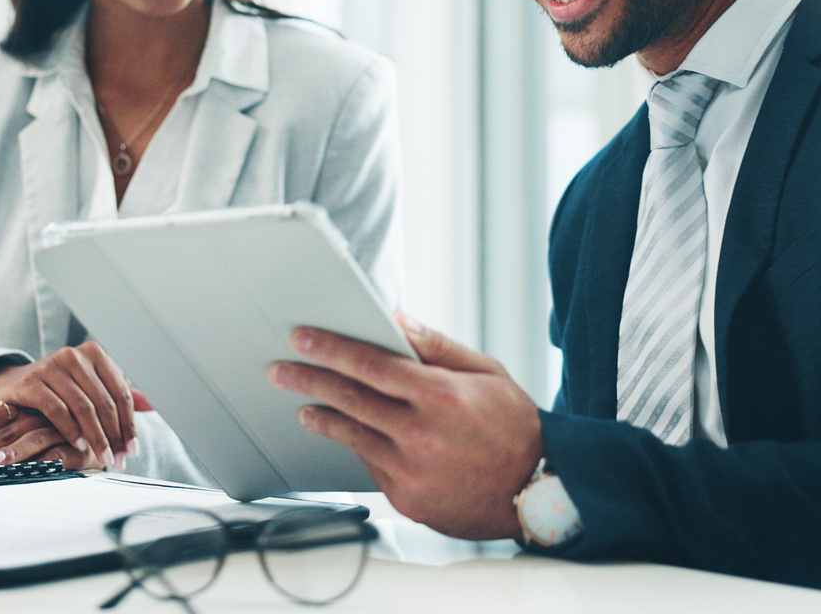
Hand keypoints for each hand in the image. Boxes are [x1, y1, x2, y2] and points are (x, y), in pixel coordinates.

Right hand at [0, 342, 138, 467]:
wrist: (11, 385)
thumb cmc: (57, 389)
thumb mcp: (88, 387)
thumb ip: (116, 394)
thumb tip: (152, 405)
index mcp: (95, 354)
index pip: (120, 393)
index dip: (129, 424)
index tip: (132, 450)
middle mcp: (75, 355)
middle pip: (104, 402)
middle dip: (114, 435)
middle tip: (118, 460)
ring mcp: (52, 366)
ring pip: (84, 407)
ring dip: (96, 437)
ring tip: (103, 457)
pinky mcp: (32, 381)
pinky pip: (57, 409)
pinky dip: (71, 430)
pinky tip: (79, 445)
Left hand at [0, 403, 92, 469]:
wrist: (101, 428)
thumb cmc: (57, 432)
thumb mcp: (25, 428)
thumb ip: (0, 435)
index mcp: (21, 408)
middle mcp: (38, 415)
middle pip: (6, 427)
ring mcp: (59, 428)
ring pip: (32, 437)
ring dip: (13, 452)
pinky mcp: (78, 446)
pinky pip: (60, 452)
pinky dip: (45, 461)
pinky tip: (33, 468)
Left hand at [268, 313, 542, 539]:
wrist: (539, 492)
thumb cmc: (516, 428)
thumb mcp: (486, 372)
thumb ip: (436, 346)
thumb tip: (397, 321)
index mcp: (440, 396)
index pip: (370, 365)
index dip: (330, 349)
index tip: (303, 338)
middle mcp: (421, 434)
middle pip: (349, 400)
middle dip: (308, 380)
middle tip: (281, 369)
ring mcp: (411, 471)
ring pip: (351, 436)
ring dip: (322, 417)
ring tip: (304, 405)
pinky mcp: (407, 498)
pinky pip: (369, 465)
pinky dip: (356, 446)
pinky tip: (348, 434)